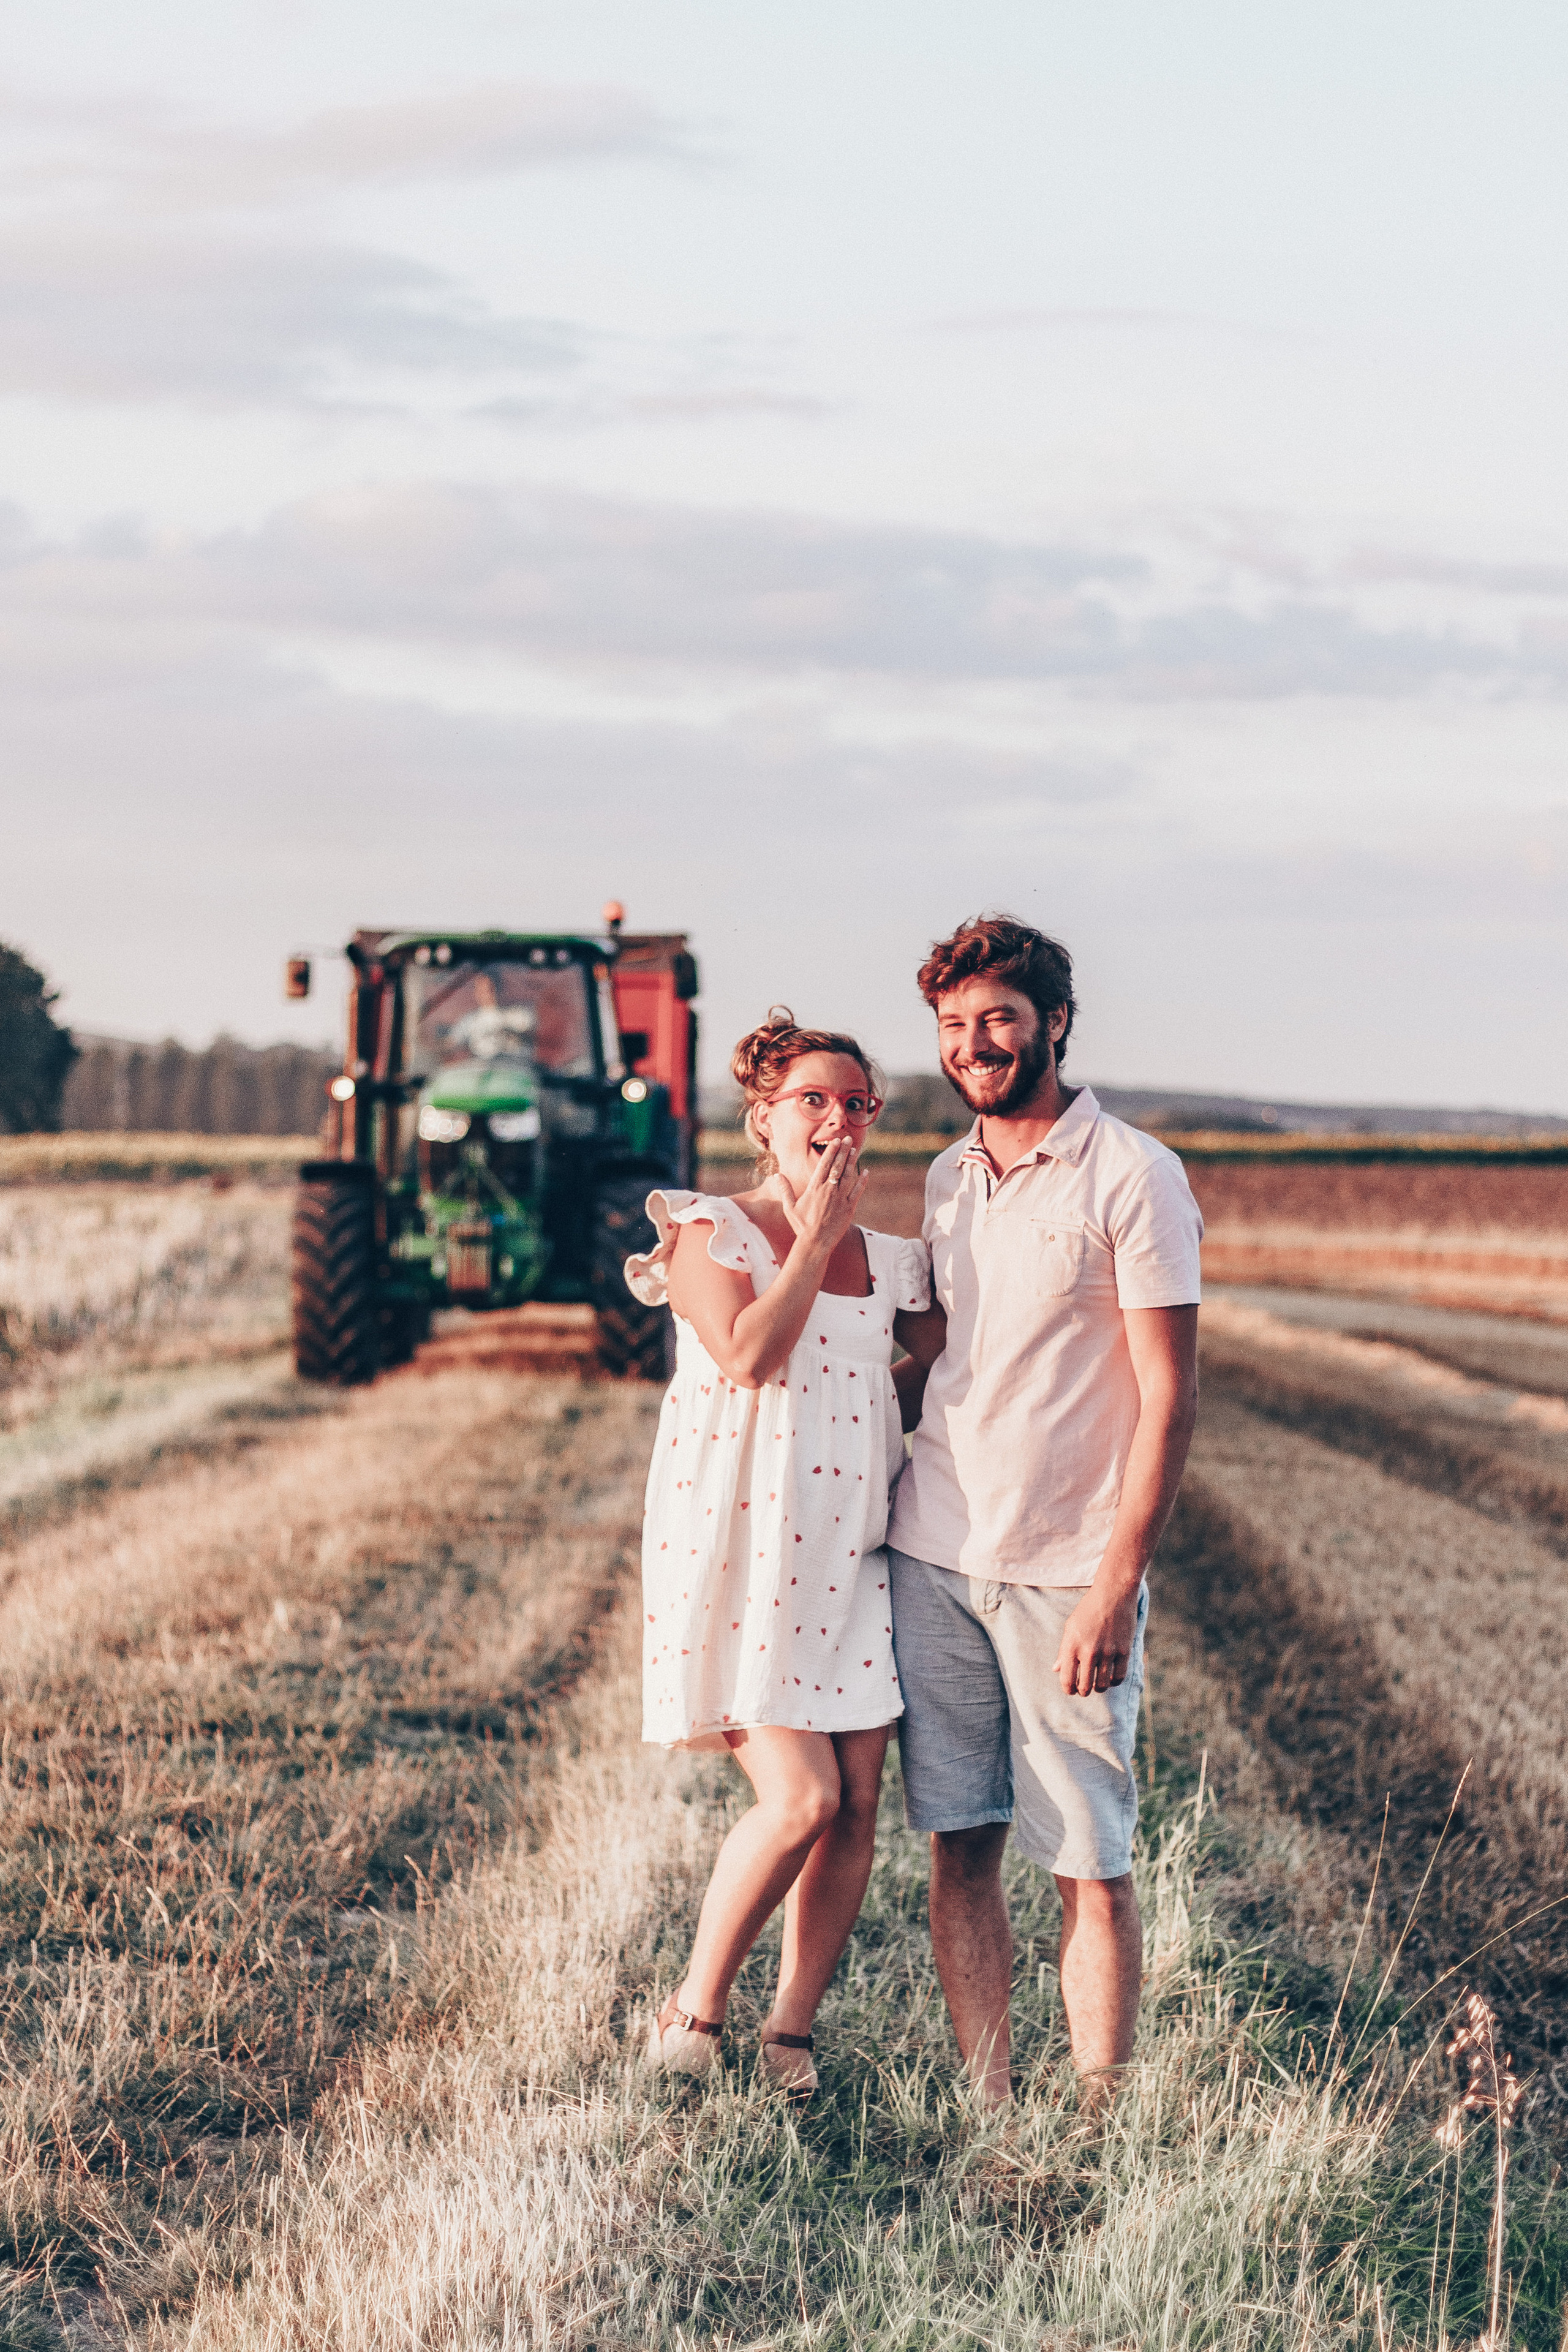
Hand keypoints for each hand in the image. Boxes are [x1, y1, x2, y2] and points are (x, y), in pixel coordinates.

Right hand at [773, 1136, 867, 1256]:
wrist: (815, 1243)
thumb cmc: (801, 1226)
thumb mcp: (790, 1207)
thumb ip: (785, 1190)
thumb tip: (777, 1175)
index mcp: (814, 1188)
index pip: (824, 1165)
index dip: (831, 1152)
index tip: (835, 1141)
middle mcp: (828, 1190)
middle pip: (837, 1166)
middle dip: (843, 1151)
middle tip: (847, 1139)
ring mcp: (840, 1199)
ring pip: (848, 1176)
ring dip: (852, 1162)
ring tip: (855, 1150)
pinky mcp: (849, 1208)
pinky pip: (857, 1191)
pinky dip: (862, 1181)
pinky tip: (866, 1172)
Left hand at [1055, 1584, 1138, 1697]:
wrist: (1113, 1593)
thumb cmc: (1088, 1609)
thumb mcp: (1070, 1627)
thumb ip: (1063, 1651)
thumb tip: (1056, 1670)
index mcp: (1071, 1645)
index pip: (1067, 1680)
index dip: (1068, 1690)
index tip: (1071, 1690)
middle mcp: (1088, 1651)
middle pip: (1084, 1686)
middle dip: (1083, 1691)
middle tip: (1084, 1688)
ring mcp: (1108, 1652)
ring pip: (1102, 1685)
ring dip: (1099, 1688)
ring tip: (1097, 1684)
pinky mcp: (1124, 1651)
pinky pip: (1119, 1677)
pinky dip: (1114, 1682)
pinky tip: (1111, 1679)